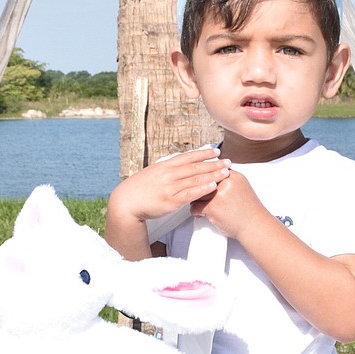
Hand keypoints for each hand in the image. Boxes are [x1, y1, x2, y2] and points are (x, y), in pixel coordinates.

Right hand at [111, 147, 230, 222]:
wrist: (126, 202)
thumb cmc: (139, 189)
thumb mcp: (153, 174)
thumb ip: (167, 170)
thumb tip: (179, 167)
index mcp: (165, 166)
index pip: (188, 157)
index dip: (203, 153)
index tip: (216, 151)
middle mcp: (168, 174)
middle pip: (195, 167)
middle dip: (213, 164)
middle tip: (228, 161)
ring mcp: (170, 187)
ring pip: (195, 179)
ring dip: (212, 175)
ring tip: (226, 172)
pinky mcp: (170, 201)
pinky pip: (190, 193)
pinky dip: (203, 189)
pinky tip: (213, 186)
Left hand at [189, 167, 264, 239]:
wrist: (254, 226)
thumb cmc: (249, 211)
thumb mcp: (243, 188)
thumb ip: (229, 180)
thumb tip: (215, 176)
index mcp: (234, 176)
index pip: (213, 169)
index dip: (206, 176)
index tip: (203, 182)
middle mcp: (226, 183)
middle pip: (203, 180)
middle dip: (199, 188)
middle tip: (197, 194)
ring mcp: (218, 194)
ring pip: (196, 192)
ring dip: (196, 200)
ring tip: (200, 205)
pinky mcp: (212, 207)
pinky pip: (195, 207)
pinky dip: (196, 212)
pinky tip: (201, 214)